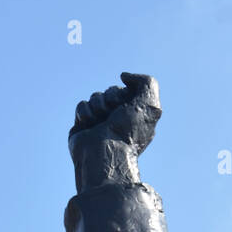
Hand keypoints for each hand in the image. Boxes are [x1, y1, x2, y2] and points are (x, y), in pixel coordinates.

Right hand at [68, 73, 161, 189]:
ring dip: (97, 107)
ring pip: (95, 97)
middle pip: (110, 91)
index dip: (123, 94)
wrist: (105, 154)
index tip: (126, 109)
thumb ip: (147, 82)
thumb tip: (124, 76)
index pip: (125, 89)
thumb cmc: (129, 132)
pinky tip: (89, 127)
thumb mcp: (150, 104)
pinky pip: (81, 105)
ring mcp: (101, 123)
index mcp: (136, 116)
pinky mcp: (84, 126)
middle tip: (113, 117)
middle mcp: (119, 119)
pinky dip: (85, 113)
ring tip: (101, 124)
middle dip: (110, 99)